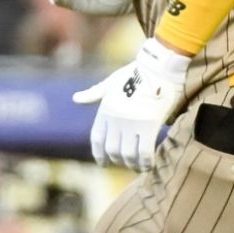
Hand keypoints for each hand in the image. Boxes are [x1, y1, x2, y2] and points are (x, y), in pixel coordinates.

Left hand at [72, 39, 188, 170]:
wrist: (158, 66)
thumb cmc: (136, 72)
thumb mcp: (111, 82)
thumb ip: (94, 93)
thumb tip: (75, 99)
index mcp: (105, 109)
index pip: (97, 139)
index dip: (99, 154)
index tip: (104, 163)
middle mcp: (115, 119)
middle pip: (112, 150)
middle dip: (118, 160)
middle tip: (126, 164)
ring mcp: (131, 123)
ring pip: (127, 155)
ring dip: (132, 164)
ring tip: (138, 166)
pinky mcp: (149, 125)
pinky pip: (144, 153)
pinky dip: (146, 162)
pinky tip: (149, 165)